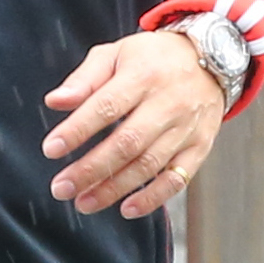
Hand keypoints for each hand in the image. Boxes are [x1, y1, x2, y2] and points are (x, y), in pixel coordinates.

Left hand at [42, 28, 226, 219]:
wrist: (212, 58)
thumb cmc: (155, 58)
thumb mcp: (117, 53)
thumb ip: (84, 79)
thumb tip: (55, 101)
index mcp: (143, 76)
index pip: (106, 106)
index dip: (78, 130)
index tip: (51, 149)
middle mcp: (168, 103)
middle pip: (127, 143)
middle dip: (90, 169)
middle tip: (61, 187)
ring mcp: (186, 128)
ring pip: (148, 165)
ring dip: (113, 188)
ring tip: (83, 202)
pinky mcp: (200, 147)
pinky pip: (177, 178)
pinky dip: (152, 197)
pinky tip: (127, 209)